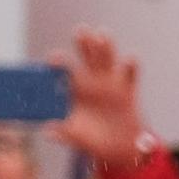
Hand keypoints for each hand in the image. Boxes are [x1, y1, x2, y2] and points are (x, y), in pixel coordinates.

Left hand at [49, 28, 146, 169]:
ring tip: (102, 33)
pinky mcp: (128, 91)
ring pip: (108, 60)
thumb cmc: (90, 139)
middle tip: (80, 30)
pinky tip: (129, 59)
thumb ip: (62, 132)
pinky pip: (130, 76)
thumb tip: (48, 131)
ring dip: (106, 47)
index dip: (60, 63)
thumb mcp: (75, 137)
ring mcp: (111, 84)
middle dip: (84, 44)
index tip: (54, 58)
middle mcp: (92, 82)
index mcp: (75, 90)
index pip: (65, 71)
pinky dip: (131, 66)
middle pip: (87, 58)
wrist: (116, 148)